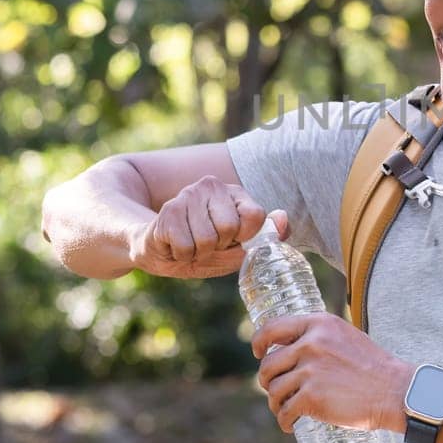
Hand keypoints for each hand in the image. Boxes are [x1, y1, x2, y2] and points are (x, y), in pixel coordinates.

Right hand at [127, 177, 289, 278]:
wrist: (159, 250)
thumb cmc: (203, 249)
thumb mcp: (238, 247)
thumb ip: (264, 235)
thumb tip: (283, 218)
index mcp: (235, 194)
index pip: (255, 215)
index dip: (245, 237)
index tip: (233, 240)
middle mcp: (212, 187)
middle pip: (229, 228)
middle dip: (219, 246)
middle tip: (208, 244)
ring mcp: (188, 195)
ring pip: (206, 240)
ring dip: (198, 253)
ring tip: (191, 245)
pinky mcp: (168, 210)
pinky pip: (185, 247)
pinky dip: (182, 255)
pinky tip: (176, 245)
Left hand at [253, 313, 414, 433]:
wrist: (394, 391)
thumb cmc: (373, 368)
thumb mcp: (345, 337)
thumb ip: (320, 337)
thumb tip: (292, 348)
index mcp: (319, 324)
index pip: (273, 328)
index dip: (260, 342)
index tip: (259, 353)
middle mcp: (311, 344)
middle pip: (269, 364)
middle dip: (268, 381)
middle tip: (276, 390)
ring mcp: (310, 371)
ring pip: (275, 390)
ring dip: (276, 403)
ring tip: (286, 409)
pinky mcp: (311, 397)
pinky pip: (285, 411)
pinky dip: (285, 421)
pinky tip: (290, 424)